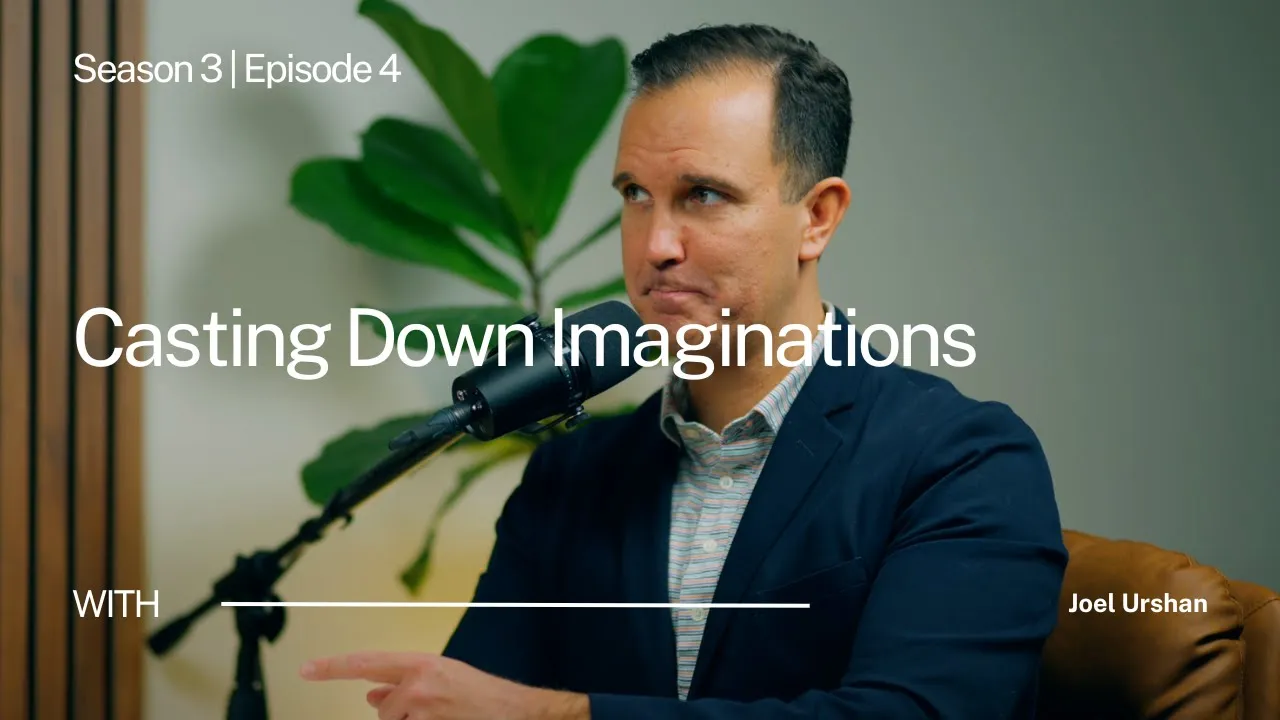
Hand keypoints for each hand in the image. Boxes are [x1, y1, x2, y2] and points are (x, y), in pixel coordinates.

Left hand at [299, 650, 588, 719]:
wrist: (516, 712)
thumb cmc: (483, 696)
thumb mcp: (441, 679)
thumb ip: (404, 684)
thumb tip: (372, 694)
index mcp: (420, 663)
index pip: (365, 662)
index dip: (332, 667)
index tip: (306, 669)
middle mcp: (418, 685)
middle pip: (383, 709)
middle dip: (397, 715)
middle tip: (430, 713)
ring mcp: (423, 711)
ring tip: (445, 716)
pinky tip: (446, 719)